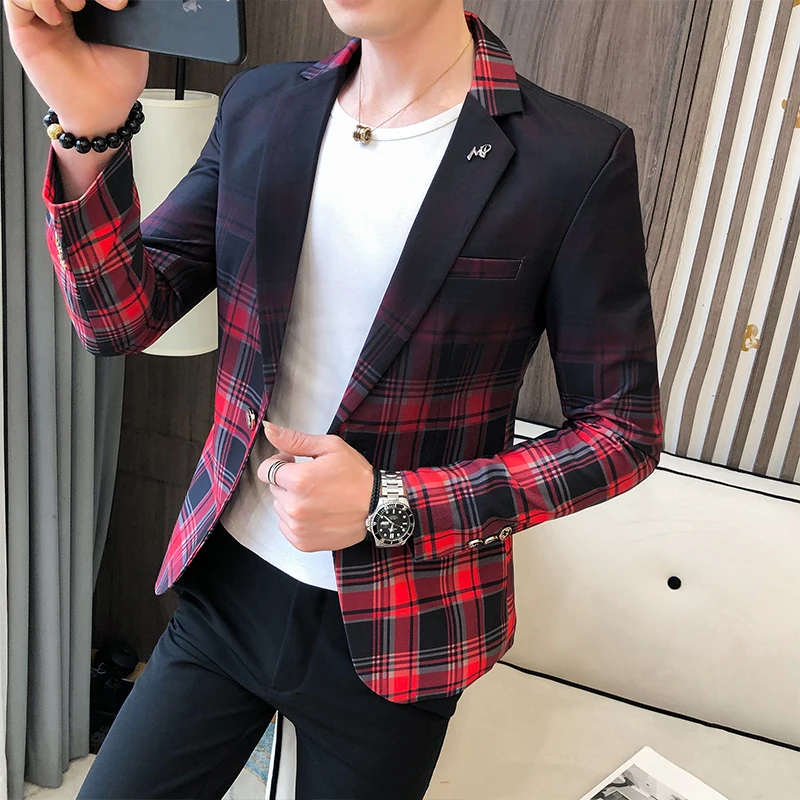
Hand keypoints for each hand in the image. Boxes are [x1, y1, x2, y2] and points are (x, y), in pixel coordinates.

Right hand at [4, 0, 148, 131]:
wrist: (102, 111)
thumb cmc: (116, 82)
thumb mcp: (132, 41)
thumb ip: (121, 13)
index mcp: (86, 6)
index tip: (117, 4)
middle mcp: (60, 7)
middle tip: (104, 2)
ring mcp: (41, 15)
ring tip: (76, 7)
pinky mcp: (24, 29)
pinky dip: (36, 0)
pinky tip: (56, 20)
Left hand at [258, 422, 374, 553]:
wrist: (378, 506)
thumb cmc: (357, 476)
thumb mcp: (330, 448)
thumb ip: (295, 440)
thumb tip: (269, 430)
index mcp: (299, 480)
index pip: (266, 470)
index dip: (279, 462)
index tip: (292, 461)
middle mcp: (295, 506)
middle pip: (274, 488)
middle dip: (288, 481)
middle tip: (312, 479)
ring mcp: (298, 527)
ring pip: (279, 508)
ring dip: (292, 500)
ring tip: (317, 497)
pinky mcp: (303, 542)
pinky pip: (286, 526)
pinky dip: (296, 519)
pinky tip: (316, 512)